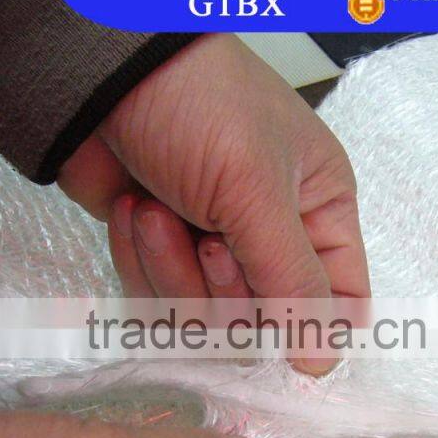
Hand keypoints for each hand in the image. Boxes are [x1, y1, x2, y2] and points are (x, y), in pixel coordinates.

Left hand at [58, 34, 369, 372]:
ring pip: (204, 315)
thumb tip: (322, 359)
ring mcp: (213, 246)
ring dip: (172, 268)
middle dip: (223, 285)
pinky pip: (157, 297)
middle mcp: (271, 235)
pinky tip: (132, 210)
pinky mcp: (161, 253)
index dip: (312, 327)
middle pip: (262, 318)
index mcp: (319, 210)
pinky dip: (139, 261)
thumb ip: (292, 280)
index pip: (339, 297)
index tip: (277, 340)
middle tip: (207, 237)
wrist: (98, 78)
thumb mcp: (257, 192)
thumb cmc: (200, 110)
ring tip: (154, 210)